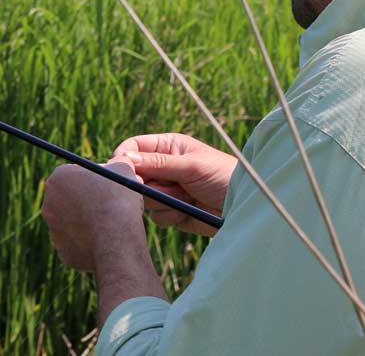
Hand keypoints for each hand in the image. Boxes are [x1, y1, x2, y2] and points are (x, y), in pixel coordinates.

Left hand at [40, 160, 146, 271]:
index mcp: (58, 178)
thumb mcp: (124, 169)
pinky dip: (89, 243)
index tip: (108, 185)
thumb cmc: (118, 199)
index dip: (94, 178)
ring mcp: (53, 229)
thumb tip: (120, 161)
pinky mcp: (62, 251)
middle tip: (108, 204)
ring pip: (72, 222)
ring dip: (87, 222)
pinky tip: (105, 242)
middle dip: (86, 200)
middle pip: (70, 198)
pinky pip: (77, 244)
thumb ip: (117, 163)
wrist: (116, 238)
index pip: (75, 174)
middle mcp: (49, 203)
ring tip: (109, 225)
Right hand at [113, 133, 236, 235]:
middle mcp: (163, 168)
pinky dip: (170, 214)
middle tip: (164, 187)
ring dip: (163, 200)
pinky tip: (188, 209)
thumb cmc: (223, 176)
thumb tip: (125, 159)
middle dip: (147, 184)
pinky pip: (156, 216)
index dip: (124, 158)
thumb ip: (158, 164)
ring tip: (187, 196)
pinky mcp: (171, 211)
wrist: (243, 206)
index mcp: (168, 147)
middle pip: (135, 176)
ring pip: (143, 198)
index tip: (121, 170)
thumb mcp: (191, 166)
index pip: (134, 147)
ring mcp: (166, 190)